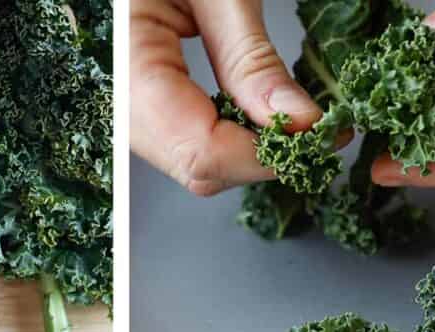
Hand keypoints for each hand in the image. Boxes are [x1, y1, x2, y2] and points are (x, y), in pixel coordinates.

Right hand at [131, 0, 321, 195]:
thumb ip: (251, 60)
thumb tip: (299, 122)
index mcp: (128, 69)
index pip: (203, 153)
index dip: (265, 155)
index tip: (318, 135)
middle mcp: (116, 105)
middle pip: (197, 167)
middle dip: (259, 155)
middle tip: (311, 127)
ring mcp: (121, 112)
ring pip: (190, 163)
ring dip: (244, 147)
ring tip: (285, 117)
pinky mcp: (132, 108)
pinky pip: (180, 142)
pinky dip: (222, 132)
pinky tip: (248, 108)